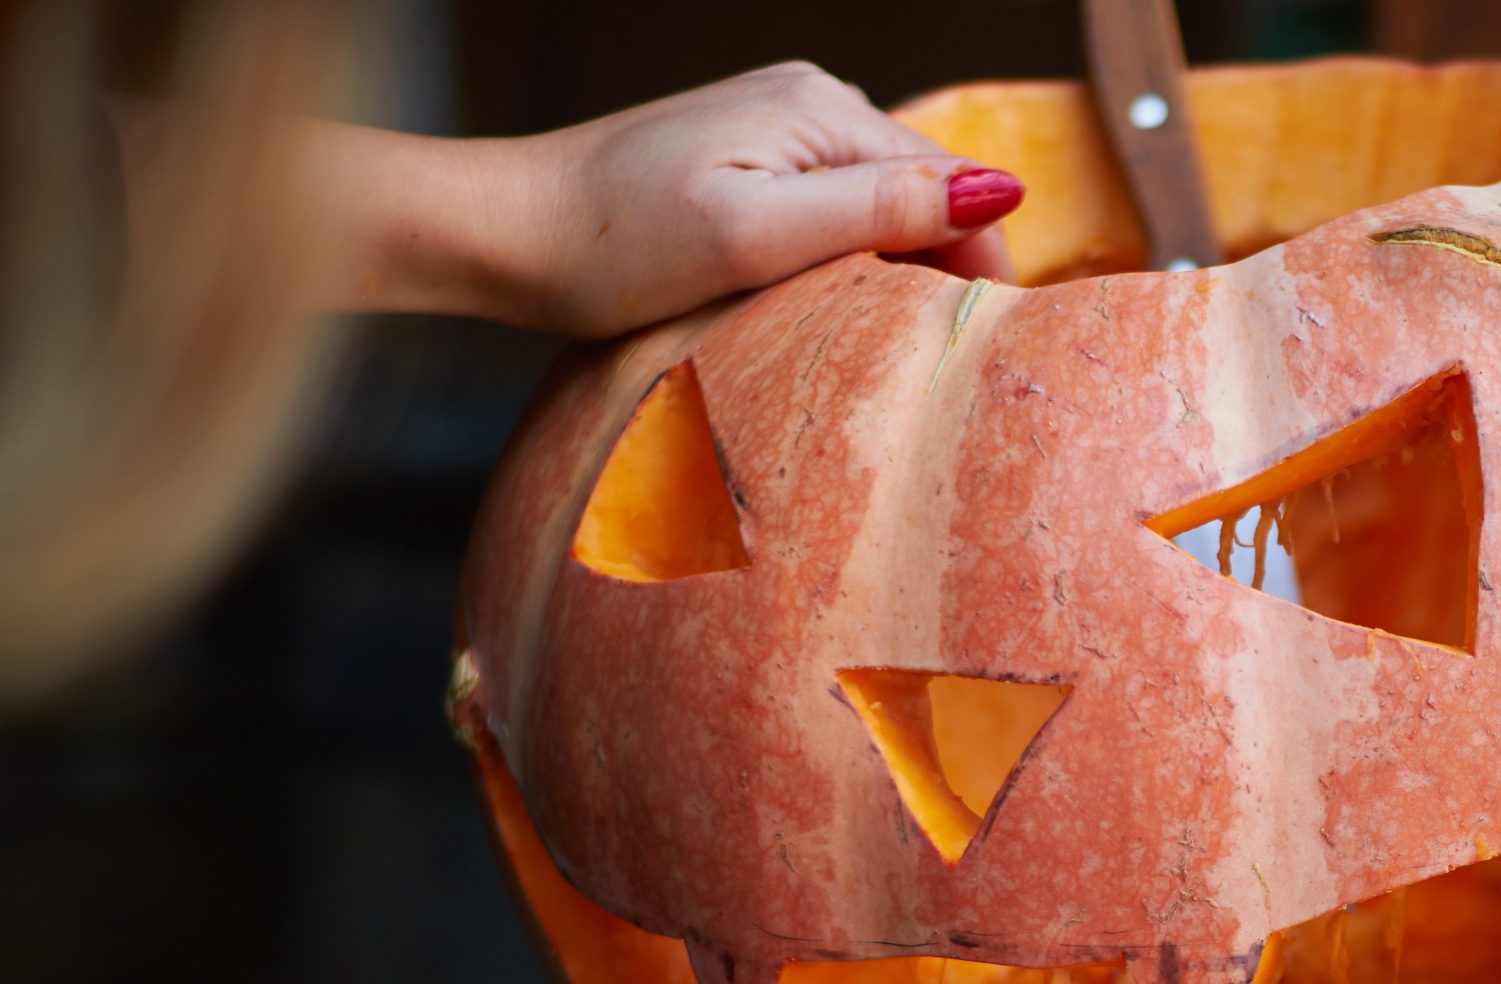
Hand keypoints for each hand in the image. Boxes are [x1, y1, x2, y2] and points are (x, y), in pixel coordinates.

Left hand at [304, 63, 1022, 336]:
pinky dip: (844, 260)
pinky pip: (830, 210)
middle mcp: (809, 101)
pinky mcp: (741, 159)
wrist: (504, 231)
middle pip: (921, 192)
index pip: (953, 186)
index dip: (980, 268)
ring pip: (878, 205)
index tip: (976, 354)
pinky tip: (824, 309)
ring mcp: (773, 127)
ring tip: (885, 348)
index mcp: (823, 112)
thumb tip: (996, 191)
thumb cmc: (615, 247)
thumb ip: (874, 211)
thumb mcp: (752, 237)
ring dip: (894, 270)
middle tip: (932, 367)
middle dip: (941, 269)